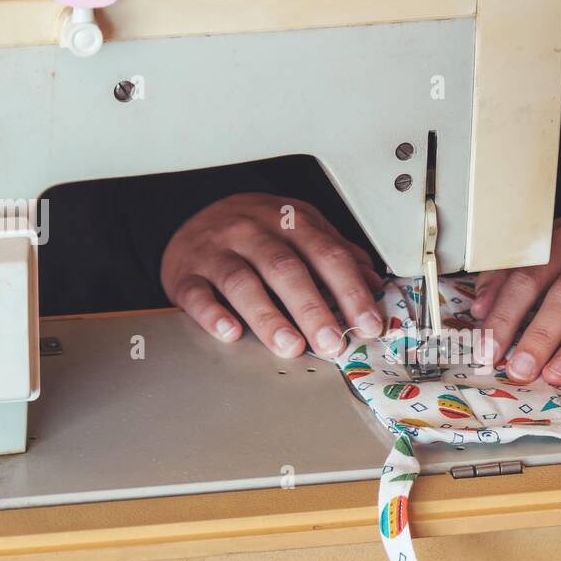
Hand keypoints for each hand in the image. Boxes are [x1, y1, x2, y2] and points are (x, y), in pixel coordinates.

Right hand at [160, 192, 382, 357]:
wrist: (194, 215)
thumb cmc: (256, 232)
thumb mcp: (301, 232)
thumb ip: (336, 256)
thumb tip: (375, 285)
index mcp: (290, 222)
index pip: (327, 255)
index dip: (351, 291)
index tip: (367, 323)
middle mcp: (252, 231)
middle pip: (286, 268)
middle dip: (313, 309)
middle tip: (331, 343)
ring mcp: (216, 251)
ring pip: (242, 281)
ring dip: (269, 317)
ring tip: (290, 345)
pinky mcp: (185, 273)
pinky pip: (197, 294)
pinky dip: (213, 315)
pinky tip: (231, 333)